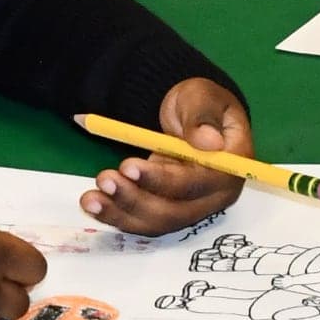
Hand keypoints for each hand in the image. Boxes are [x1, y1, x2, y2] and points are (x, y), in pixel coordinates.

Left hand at [84, 78, 250, 234]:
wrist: (189, 114)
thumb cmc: (200, 103)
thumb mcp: (202, 97)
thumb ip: (203, 117)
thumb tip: (209, 142)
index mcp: (229, 168)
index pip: (198, 184)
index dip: (163, 180)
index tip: (128, 166)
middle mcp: (213, 196)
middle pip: (176, 211)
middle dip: (135, 200)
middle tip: (104, 179)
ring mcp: (191, 207)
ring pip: (156, 222)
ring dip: (121, 213)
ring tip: (90, 198)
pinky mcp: (169, 210)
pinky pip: (144, 221)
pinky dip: (117, 216)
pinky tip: (94, 204)